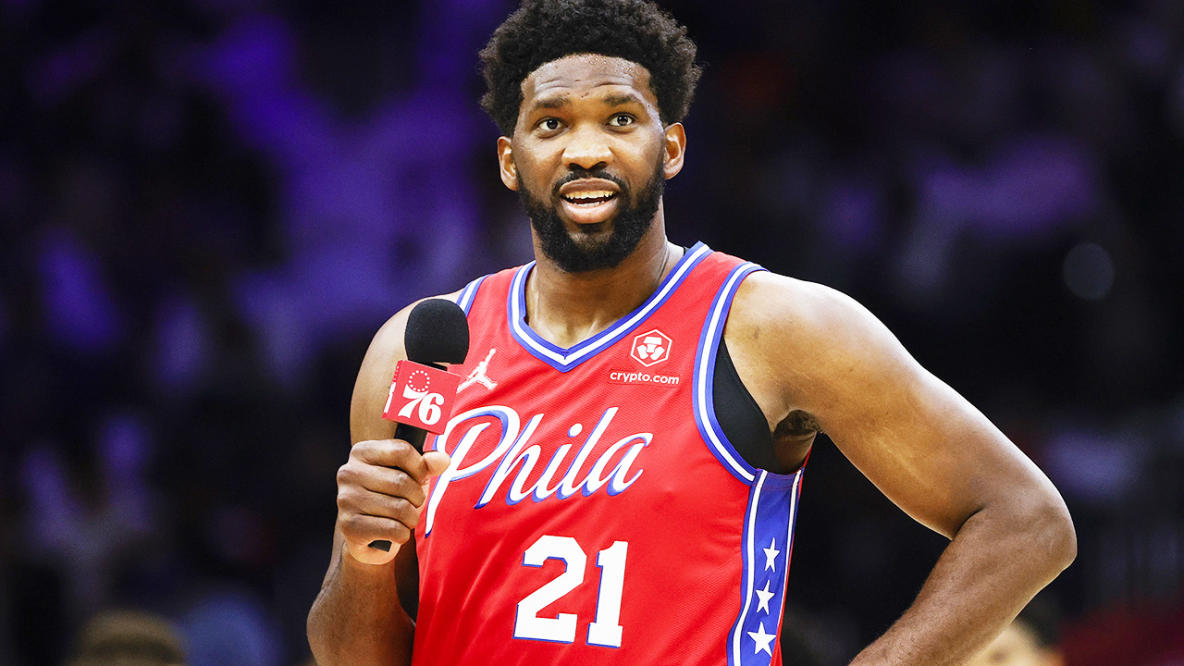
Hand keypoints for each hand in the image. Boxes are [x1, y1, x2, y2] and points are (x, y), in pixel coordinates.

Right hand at [336, 439, 450, 565]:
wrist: (369, 538)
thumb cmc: (392, 499)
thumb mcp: (412, 476)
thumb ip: (428, 464)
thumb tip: (443, 459)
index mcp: (362, 452)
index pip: (401, 450)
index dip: (420, 467)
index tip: (419, 478)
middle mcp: (349, 472)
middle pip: (401, 481)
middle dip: (417, 497)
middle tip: (412, 503)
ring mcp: (346, 499)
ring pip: (400, 508)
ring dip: (412, 518)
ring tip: (404, 519)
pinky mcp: (349, 526)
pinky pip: (393, 529)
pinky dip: (403, 534)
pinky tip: (395, 532)